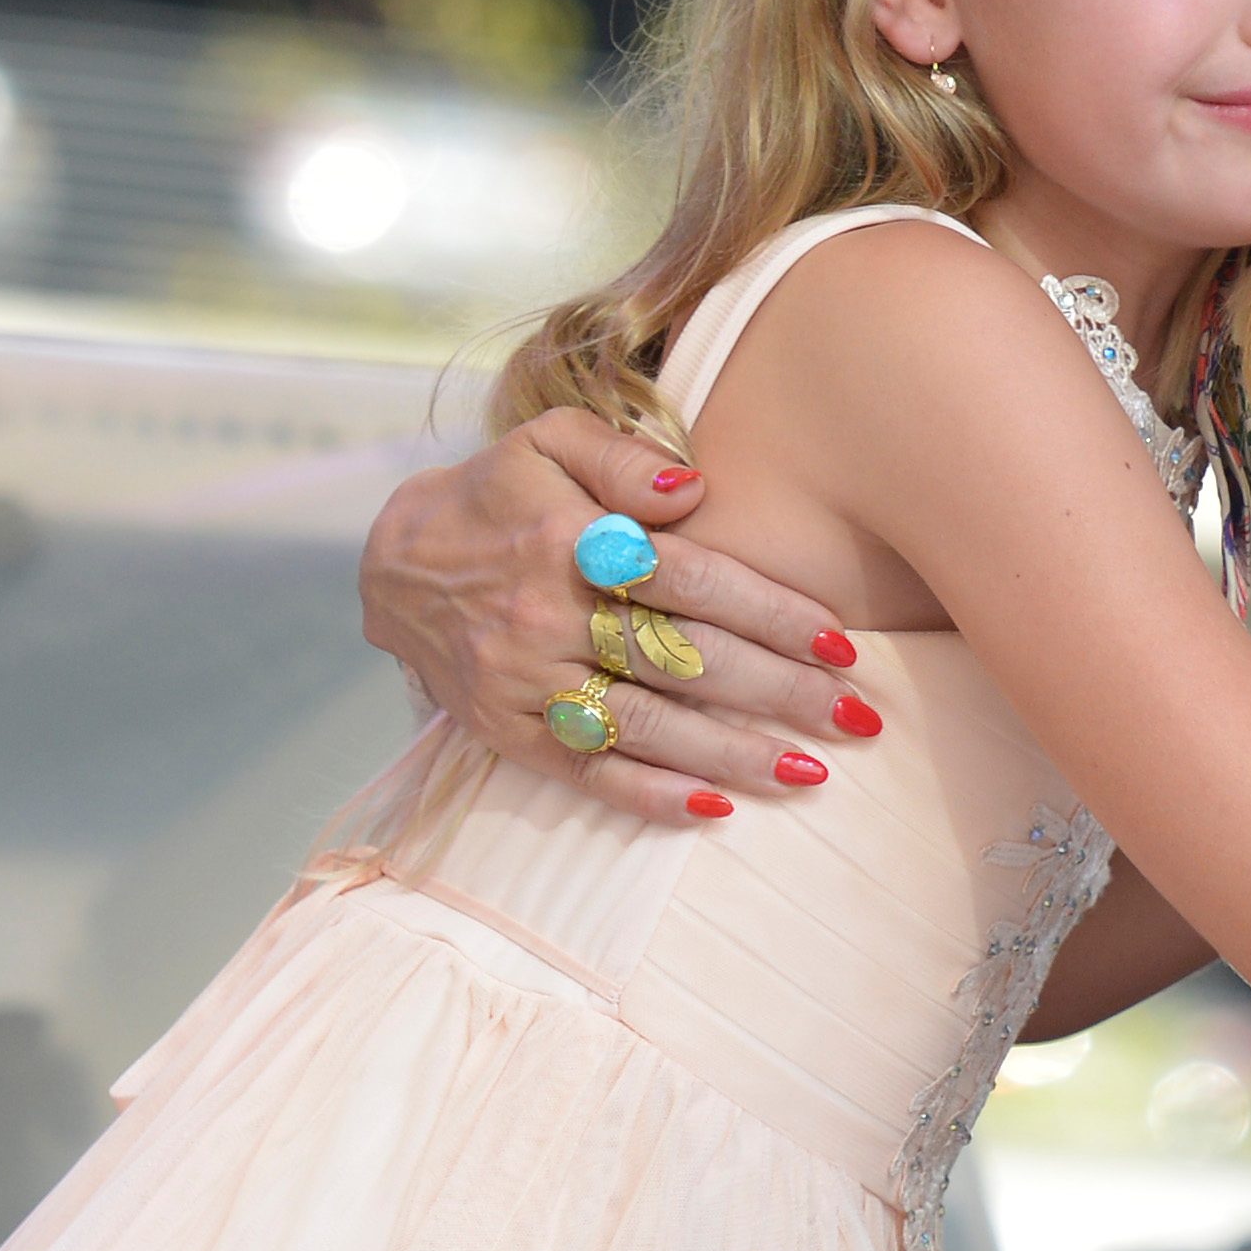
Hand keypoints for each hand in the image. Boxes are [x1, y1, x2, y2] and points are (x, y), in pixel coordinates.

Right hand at [354, 411, 870, 823]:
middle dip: (779, 694)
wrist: (393, 563)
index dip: (770, 614)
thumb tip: (696, 489)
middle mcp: (546, 615)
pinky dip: (649, 795)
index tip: (840, 644)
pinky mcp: (504, 731)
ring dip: (733, 754)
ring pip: (645, 725)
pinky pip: (585, 770)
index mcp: (570, 540)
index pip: (692, 582)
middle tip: (856, 720)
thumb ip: (626, 458)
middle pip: (684, 660)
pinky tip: (713, 809)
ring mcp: (524, 680)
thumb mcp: (551, 441)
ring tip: (810, 774)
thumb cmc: (500, 494)